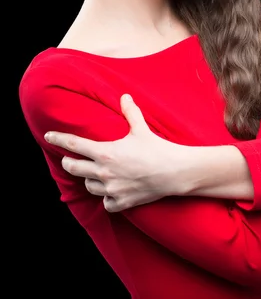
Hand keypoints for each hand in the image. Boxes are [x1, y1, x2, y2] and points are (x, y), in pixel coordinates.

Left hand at [44, 94, 182, 211]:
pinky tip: (111, 191)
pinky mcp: (121, 202)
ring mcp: (112, 189)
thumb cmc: (158, 149)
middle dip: (69, 162)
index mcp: (106, 152)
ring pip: (88, 185)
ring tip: (93, 174)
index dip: (58, 139)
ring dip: (89, 179)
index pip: (74, 145)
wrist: (175, 172)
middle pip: (74, 168)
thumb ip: (130, 112)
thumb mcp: (141, 129)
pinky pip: (105, 202)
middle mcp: (104, 172)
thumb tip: (125, 96)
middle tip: (69, 160)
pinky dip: (106, 197)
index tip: (48, 136)